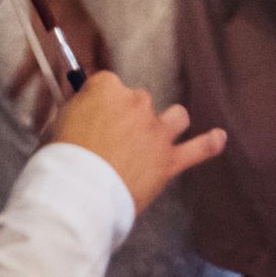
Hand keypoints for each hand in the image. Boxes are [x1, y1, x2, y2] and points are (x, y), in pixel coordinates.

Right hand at [52, 72, 226, 213]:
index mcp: (107, 88)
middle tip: (111, 142)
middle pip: (139, 100)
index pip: (107, 84)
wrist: (79, 192)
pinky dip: (209, 144)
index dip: (100, 102)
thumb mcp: (56, 124)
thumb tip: (82, 112)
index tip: (92, 117)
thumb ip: (77, 113)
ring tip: (156, 138)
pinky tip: (219, 138)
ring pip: (175, 117)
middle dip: (129, 117)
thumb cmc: (61, 158)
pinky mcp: (169, 160)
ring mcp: (157, 131)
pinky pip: (198, 149)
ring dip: (168, 125)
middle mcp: (137, 102)